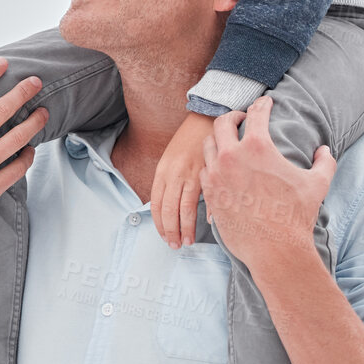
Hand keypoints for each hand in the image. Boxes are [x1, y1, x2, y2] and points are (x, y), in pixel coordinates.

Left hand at [151, 111, 216, 248]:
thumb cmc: (189, 140)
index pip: (155, 205)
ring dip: (185, 228)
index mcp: (162, 171)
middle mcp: (173, 174)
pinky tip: (208, 225)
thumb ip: (170, 181)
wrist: (206, 118)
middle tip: (175, 245)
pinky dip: (207, 214)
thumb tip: (172, 206)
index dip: (159, 224)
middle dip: (171, 232)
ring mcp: (190, 174)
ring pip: (184, 209)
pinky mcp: (206, 173)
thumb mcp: (172, 159)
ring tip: (187, 241)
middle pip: (168, 211)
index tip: (164, 236)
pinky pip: (205, 199)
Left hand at [199, 96, 335, 275]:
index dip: (262, 104)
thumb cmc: (297, 216)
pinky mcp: (210, 194)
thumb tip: (324, 150)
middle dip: (232, 116)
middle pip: (222, 122)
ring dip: (218, 140)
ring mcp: (217, 175)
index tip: (265, 101)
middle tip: (241, 118)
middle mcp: (232, 156)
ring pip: (208, 146)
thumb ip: (324, 162)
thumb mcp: (317, 184)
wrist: (275, 250)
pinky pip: (204, 171)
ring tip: (227, 142)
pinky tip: (220, 169)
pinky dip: (212, 166)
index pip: (257, 113)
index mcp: (258, 146)